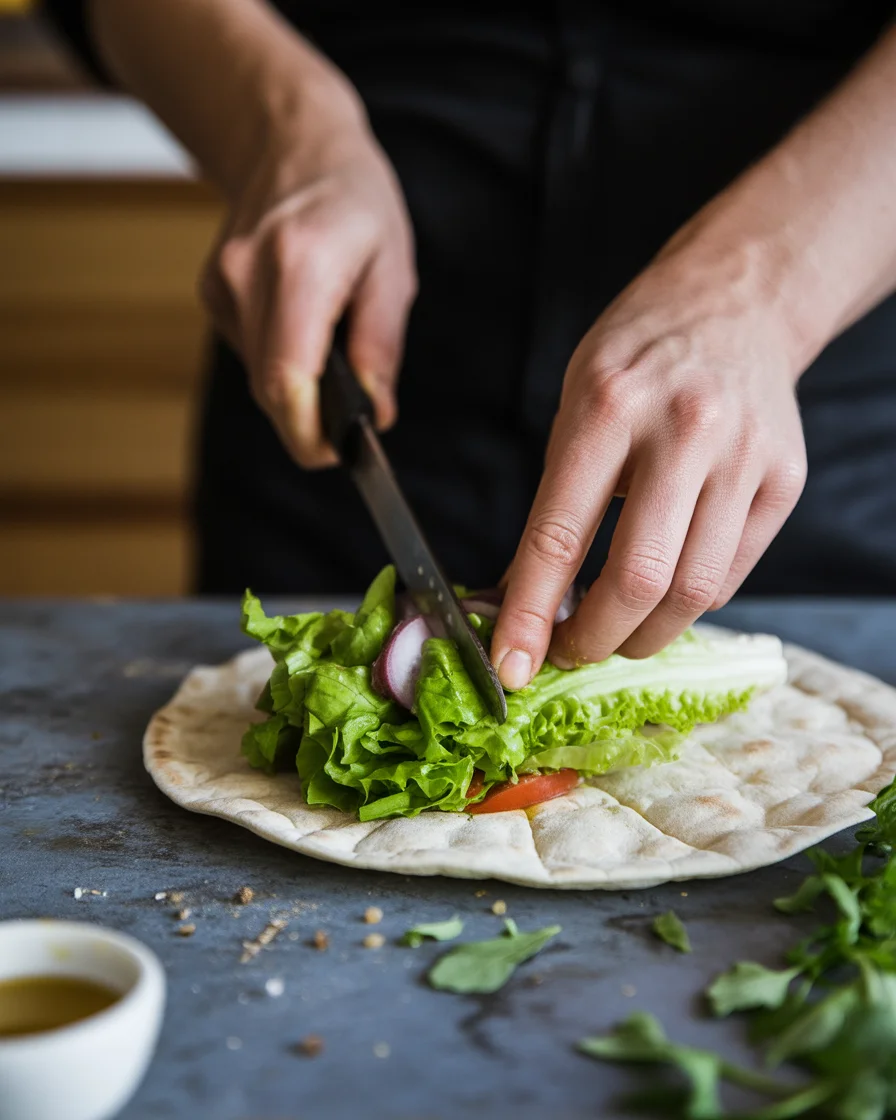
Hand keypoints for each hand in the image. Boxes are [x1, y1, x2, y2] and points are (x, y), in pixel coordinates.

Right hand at [201, 85, 416, 466]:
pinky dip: (280, 358)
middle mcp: (249, 276)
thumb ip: (381, 347)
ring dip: (298, 388)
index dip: (310, 433)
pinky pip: (250, 352)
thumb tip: (376, 414)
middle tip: (350, 424)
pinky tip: (303, 323)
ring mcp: (222, 284)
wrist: (291, 142)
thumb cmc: (355, 201)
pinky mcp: (212, 292)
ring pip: (259, 377)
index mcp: (301, 267)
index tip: (339, 453)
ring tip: (333, 350)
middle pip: (270, 390)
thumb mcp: (394, 269)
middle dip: (311, 422)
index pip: (287, 380)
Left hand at [492, 233, 807, 688]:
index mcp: (609, 407)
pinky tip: (662, 595)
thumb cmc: (637, 358)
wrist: (734, 304)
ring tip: (613, 634)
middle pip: (638, 578)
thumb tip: (521, 600)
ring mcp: (743, 457)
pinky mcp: (783, 481)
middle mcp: (683, 432)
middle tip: (566, 653)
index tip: (510, 666)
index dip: (529, 613)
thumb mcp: (574, 406)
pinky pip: (729, 576)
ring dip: (642, 636)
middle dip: (593, 639)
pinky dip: (686, 605)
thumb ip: (553, 503)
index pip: (558, 534)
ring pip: (693, 591)